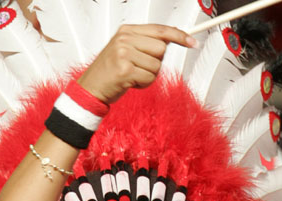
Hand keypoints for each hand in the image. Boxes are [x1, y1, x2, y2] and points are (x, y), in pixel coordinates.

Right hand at [77, 24, 197, 104]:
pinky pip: (149, 78)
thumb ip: (144, 44)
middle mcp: (125, 39)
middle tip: (138, 68)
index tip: (191, 42)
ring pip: (156, 66)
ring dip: (148, 76)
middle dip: (154, 63)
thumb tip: (167, 42)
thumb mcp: (124, 51)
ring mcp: (124, 54)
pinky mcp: (125, 70)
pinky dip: (143, 84)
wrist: (90, 89)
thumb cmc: (108, 73)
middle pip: (161, 49)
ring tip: (132, 77)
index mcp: (126, 31)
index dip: (178, 36)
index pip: (159, 30)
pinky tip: (130, 84)